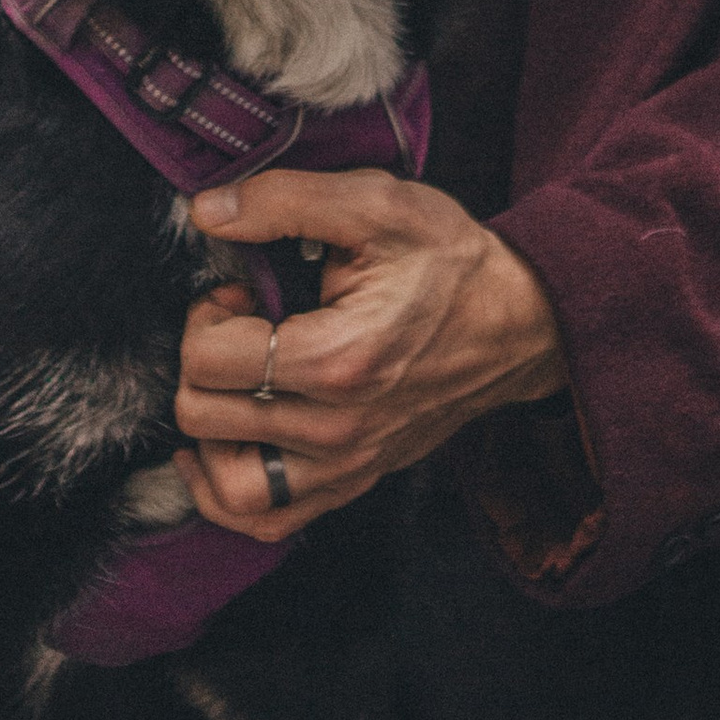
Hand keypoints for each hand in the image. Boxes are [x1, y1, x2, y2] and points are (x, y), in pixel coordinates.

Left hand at [173, 170, 566, 542]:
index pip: (207, 360)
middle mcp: (337, 427)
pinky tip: (225, 444)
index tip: (241, 293)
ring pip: (225, 484)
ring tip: (231, 386)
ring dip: (207, 431)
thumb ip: (284, 200)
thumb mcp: (377, 203)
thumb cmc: (450, 262)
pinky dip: (227, 491)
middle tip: (241, 329)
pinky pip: (266, 519)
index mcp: (337, 359)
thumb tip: (206, 211)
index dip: (205, 315)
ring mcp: (346, 464)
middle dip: (202, 361)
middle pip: (203, 416)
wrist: (518, 323)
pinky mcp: (354, 481)